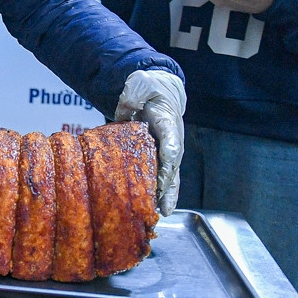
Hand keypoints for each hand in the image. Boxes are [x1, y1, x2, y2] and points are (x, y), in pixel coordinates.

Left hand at [114, 69, 185, 214]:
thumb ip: (133, 95)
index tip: (166, 169)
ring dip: (164, 195)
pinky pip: (157, 176)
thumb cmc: (149, 88)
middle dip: (168, 187)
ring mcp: (164, 150)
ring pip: (167, 176)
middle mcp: (169, 140)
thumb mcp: (141, 84)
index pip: (170, 141)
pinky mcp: (155, 156)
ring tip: (159, 214)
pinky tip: (152, 207)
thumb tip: (126, 110)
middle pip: (172, 167)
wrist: (155, 90)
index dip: (168, 156)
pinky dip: (156, 192)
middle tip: (163, 207)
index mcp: (167, 121)